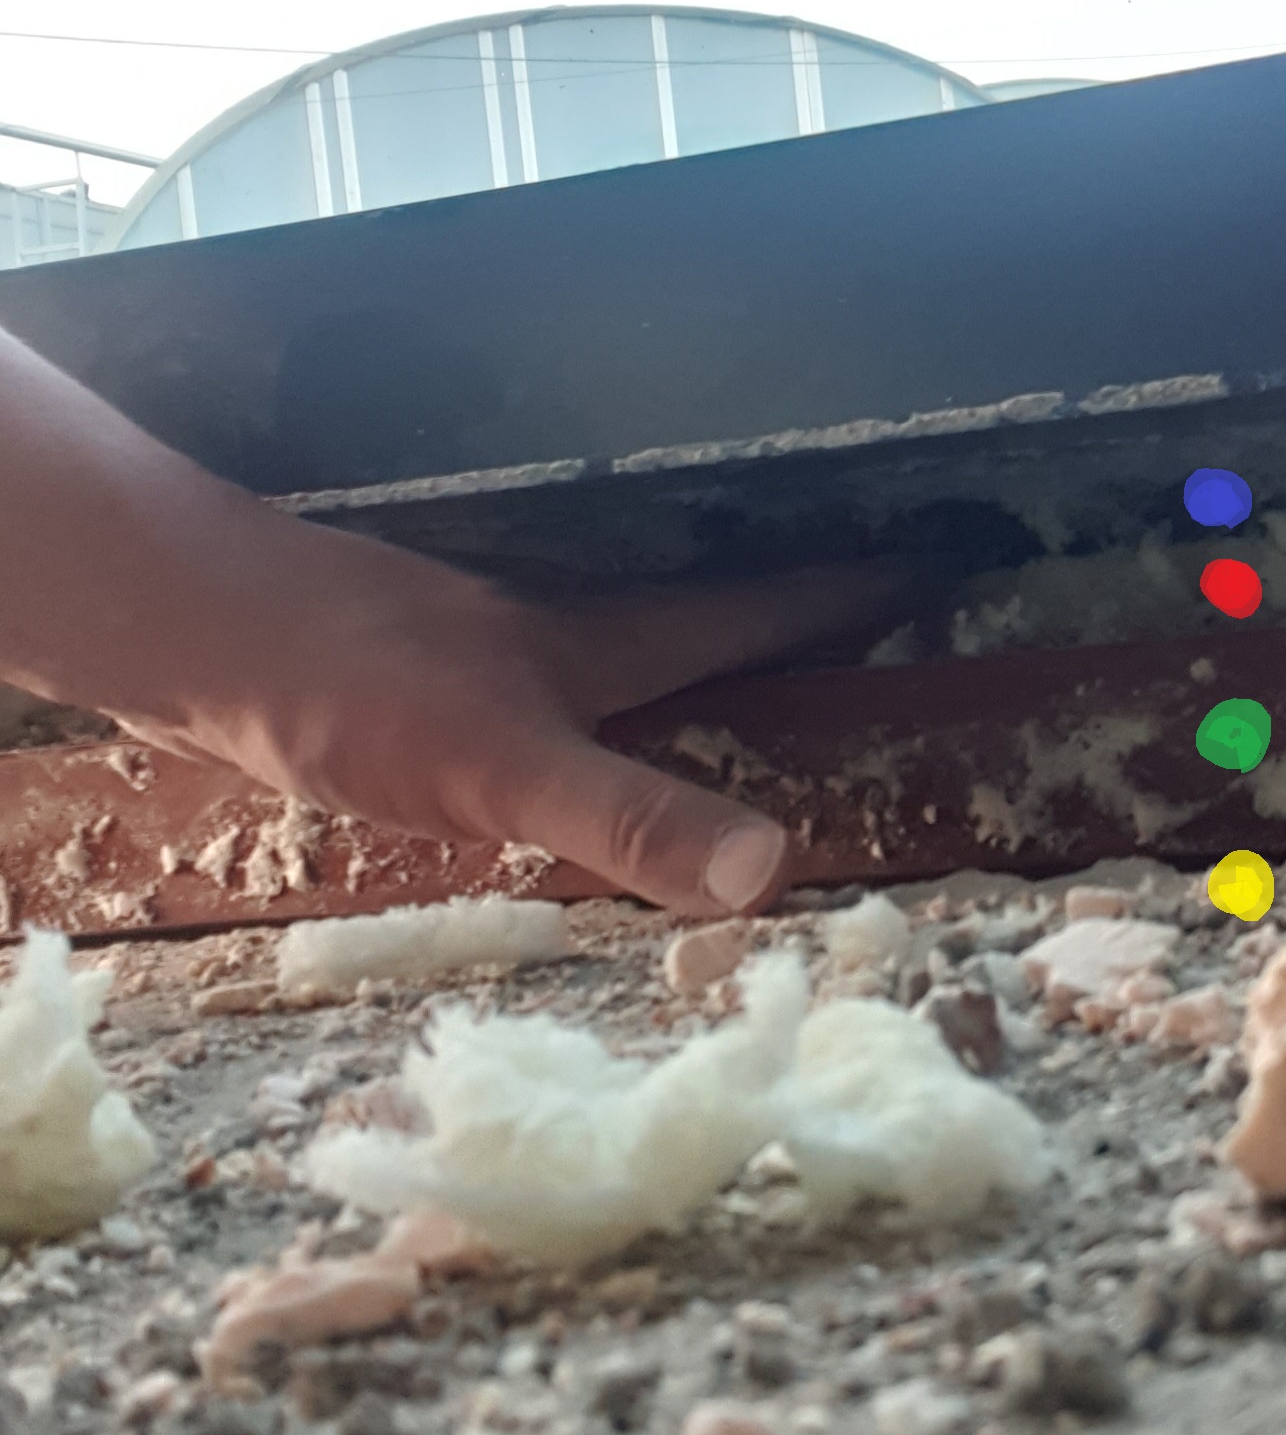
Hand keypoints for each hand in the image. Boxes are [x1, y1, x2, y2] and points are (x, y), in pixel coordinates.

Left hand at [114, 527, 923, 918]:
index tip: (943, 564)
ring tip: (776, 680)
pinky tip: (591, 736)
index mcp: (610, 644)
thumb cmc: (354, 689)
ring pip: (638, 646)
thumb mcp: (506, 767)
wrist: (193, 635)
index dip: (854, 591)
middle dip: (803, 620)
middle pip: (715, 617)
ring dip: (713, 655)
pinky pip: (566, 683)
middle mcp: (570, 634)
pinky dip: (614, 698)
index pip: (762, 608)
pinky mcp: (438, 679)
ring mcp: (504, 651)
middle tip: (889, 622)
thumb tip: (774, 870)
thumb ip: (632, 818)